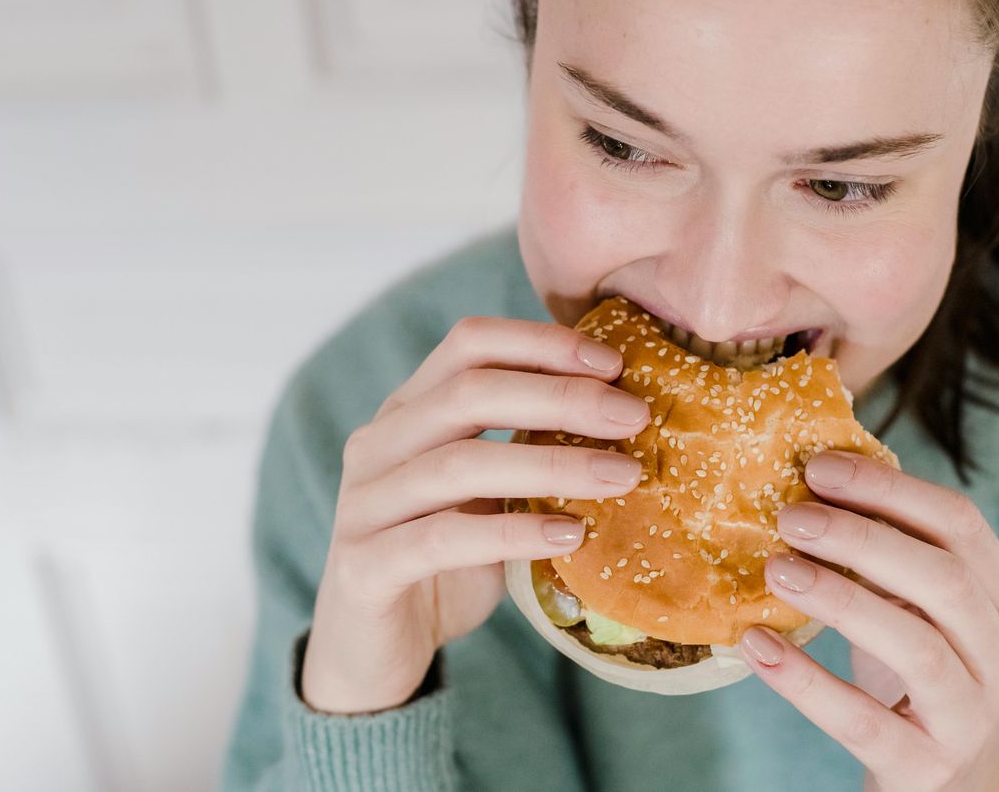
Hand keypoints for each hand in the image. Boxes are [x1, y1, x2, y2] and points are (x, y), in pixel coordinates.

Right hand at [301, 316, 650, 713]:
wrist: (376, 655)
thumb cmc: (447, 563)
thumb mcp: (490, 495)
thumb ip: (528, 449)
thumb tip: (626, 415)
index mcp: (408, 411)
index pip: (470, 343)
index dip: (542, 343)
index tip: (615, 363)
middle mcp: (378, 444)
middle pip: (468, 392)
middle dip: (561, 397)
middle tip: (634, 417)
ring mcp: (364, 505)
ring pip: (459, 464)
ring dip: (552, 465)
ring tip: (623, 476)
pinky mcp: (364, 567)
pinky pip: (443, 540)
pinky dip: (513, 533)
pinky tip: (570, 536)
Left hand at [739, 452, 998, 791]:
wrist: (946, 784)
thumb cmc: (920, 676)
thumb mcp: (920, 610)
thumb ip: (891, 553)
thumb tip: (812, 478)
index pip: (961, 525)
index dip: (889, 489)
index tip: (819, 466)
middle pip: (944, 579)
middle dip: (862, 538)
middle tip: (790, 515)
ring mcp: (971, 718)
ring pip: (916, 648)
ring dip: (839, 599)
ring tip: (776, 569)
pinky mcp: (925, 769)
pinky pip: (862, 722)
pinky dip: (805, 680)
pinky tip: (757, 645)